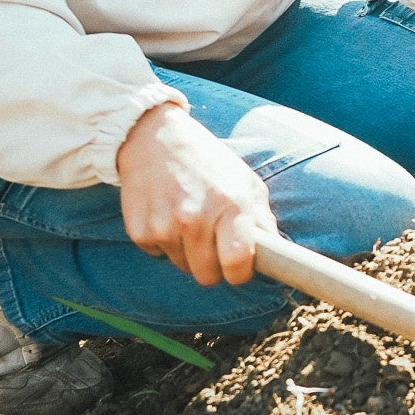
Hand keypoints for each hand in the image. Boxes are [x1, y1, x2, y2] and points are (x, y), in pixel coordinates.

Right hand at [116, 101, 277, 285]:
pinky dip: (164, 243)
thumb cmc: (208, 161)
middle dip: (213, 266)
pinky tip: (167, 216)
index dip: (239, 273)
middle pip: (208, 275)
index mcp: (231, 204)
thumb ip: (262, 217)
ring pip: (183, 266)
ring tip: (189, 220)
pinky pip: (158, 255)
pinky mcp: (140, 231)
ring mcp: (165, 225)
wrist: (156, 139)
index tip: (238, 268)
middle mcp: (196, 218)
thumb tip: (274, 251)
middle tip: (213, 243)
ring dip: (188, 252)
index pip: (236, 262)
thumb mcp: (245, 180)